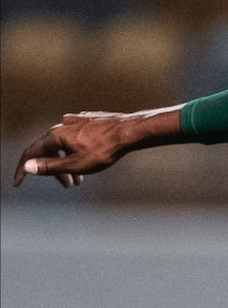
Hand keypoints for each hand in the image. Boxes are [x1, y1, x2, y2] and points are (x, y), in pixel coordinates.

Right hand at [13, 108, 173, 188]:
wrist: (129, 131)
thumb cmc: (104, 150)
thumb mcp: (75, 164)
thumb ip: (50, 166)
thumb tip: (27, 167)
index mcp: (55, 135)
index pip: (31, 153)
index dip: (23, 169)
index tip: (18, 184)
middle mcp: (62, 125)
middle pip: (50, 150)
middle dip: (55, 171)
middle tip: (68, 186)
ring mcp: (76, 121)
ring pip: (64, 145)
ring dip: (68, 164)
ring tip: (80, 180)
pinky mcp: (89, 121)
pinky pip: (76, 139)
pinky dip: (76, 153)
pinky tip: (88, 161)